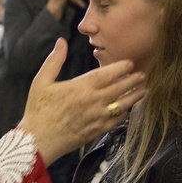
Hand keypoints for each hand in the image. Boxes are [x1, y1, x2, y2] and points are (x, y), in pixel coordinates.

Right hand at [19, 38, 145, 164]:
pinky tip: (127, 110)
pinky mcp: (97, 130)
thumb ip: (54, 60)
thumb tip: (61, 41)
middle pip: (120, 88)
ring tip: (143, 91)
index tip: (130, 63)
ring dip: (134, 97)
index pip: (108, 74)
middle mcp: (93, 101)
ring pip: (122, 105)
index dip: (122, 68)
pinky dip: (124, 114)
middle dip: (133, 81)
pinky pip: (116, 121)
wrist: (38, 140)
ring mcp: (97, 117)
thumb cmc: (38, 110)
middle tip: (143, 75)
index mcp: (81, 87)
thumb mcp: (41, 81)